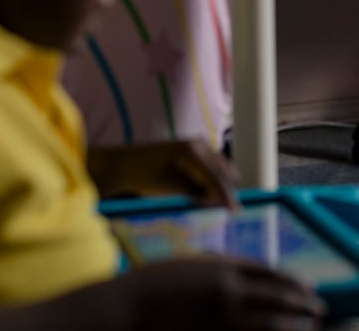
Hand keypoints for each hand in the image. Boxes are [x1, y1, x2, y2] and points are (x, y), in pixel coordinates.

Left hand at [88, 140, 239, 208]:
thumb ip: (196, 192)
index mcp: (193, 151)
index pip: (216, 177)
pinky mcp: (194, 155)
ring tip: (222, 207)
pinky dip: (213, 183)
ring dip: (221, 187)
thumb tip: (217, 201)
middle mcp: (200, 145)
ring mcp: (198, 148)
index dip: (226, 195)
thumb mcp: (171, 187)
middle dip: (227, 191)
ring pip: (220, 170)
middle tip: (231, 212)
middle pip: (224, 171)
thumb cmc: (144, 175)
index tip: (235, 212)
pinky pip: (211, 170)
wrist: (124, 164)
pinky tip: (210, 197)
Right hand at [122, 256, 325, 330]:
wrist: (130, 308)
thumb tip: (253, 277)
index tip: (308, 287)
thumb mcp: (194, 264)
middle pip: (278, 299)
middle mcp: (230, 296)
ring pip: (272, 325)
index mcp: (224, 271)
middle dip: (303, 305)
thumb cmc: (156, 282)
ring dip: (295, 325)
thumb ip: (223, 269)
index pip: (271, 274)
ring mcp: (224, 322)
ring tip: (310, 327)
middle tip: (321, 309)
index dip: (293, 281)